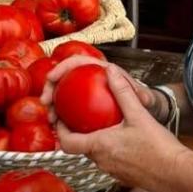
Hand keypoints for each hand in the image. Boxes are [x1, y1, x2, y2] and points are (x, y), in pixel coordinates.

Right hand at [39, 56, 154, 122]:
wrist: (147, 113)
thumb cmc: (144, 101)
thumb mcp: (142, 98)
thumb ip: (133, 91)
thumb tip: (118, 76)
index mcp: (103, 70)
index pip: (78, 62)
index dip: (62, 66)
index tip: (51, 78)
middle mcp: (92, 79)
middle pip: (65, 77)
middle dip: (50, 87)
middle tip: (45, 102)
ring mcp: (87, 93)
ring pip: (64, 94)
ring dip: (53, 104)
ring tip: (51, 119)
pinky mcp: (86, 107)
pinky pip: (70, 110)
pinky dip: (62, 118)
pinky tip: (60, 129)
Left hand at [47, 64, 190, 191]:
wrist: (178, 174)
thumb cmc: (158, 148)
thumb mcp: (138, 114)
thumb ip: (122, 92)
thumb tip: (110, 70)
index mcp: (99, 146)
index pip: (67, 142)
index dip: (61, 130)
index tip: (61, 117)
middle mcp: (102, 162)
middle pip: (80, 147)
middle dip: (77, 132)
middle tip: (80, 116)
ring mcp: (113, 171)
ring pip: (95, 154)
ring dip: (93, 140)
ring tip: (100, 124)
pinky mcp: (124, 176)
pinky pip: (110, 160)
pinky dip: (108, 148)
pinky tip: (121, 138)